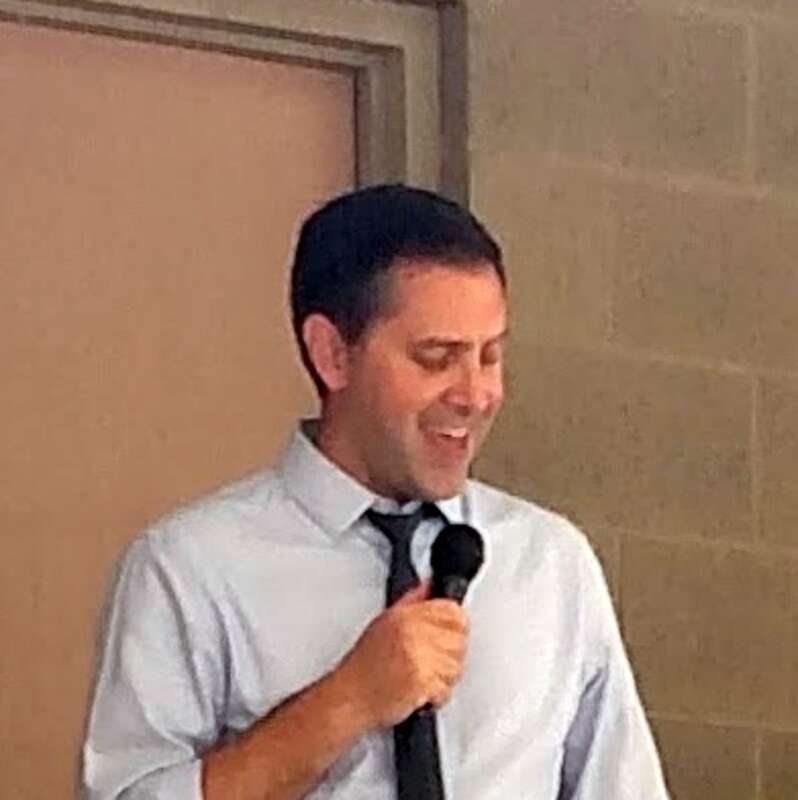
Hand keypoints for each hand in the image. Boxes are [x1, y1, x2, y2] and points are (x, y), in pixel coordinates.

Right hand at [335, 580, 468, 729]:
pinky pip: (446, 689)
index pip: (453, 611)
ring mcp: (416, 656)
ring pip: (456, 666)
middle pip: (460, 639)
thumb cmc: (363, 666)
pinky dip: (437, 696)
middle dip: (451, 654)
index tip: (449, 635)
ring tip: (424, 677)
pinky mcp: (420, 681)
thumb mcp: (383, 622)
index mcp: (404, 615)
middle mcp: (411, 632)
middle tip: (433, 661)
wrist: (348, 697)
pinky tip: (421, 691)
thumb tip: (429, 586)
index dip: (456, 625)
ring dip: (445, 677)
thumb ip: (411, 601)